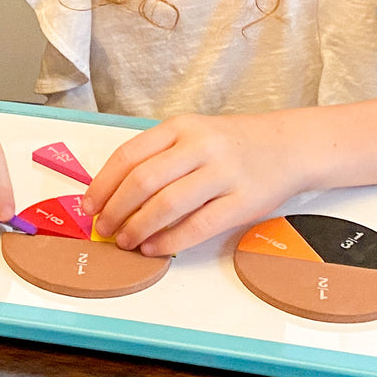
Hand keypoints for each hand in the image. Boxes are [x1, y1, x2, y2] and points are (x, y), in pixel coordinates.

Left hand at [84, 112, 307, 256]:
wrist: (288, 146)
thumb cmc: (230, 144)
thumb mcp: (192, 135)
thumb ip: (159, 157)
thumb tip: (113, 194)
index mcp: (180, 127)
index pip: (129, 155)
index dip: (102, 184)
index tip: (88, 206)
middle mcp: (199, 146)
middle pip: (143, 180)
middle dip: (116, 209)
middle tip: (103, 229)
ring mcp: (222, 174)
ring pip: (168, 204)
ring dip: (139, 227)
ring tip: (125, 242)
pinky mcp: (243, 202)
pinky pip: (198, 226)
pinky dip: (170, 241)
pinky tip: (154, 249)